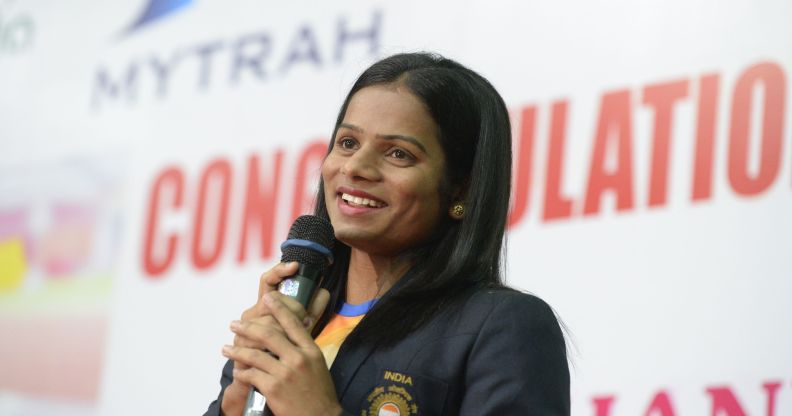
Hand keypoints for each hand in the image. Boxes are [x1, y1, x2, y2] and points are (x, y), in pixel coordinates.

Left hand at [224, 291, 340, 415]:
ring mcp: (284, 373)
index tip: (268, 298)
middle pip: (269, 334)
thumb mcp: (318, 364)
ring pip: (254, 355)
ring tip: (226, 348)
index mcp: (310, 350)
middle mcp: (298, 358)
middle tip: (235, 324)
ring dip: (236, 350)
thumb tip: (289, 333)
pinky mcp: (273, 388)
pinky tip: (237, 371)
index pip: (293, 323)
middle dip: (248, 327)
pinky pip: (251, 375)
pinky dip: (241, 372)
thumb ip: (303, 348)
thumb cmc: (319, 393)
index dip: (279, 308)